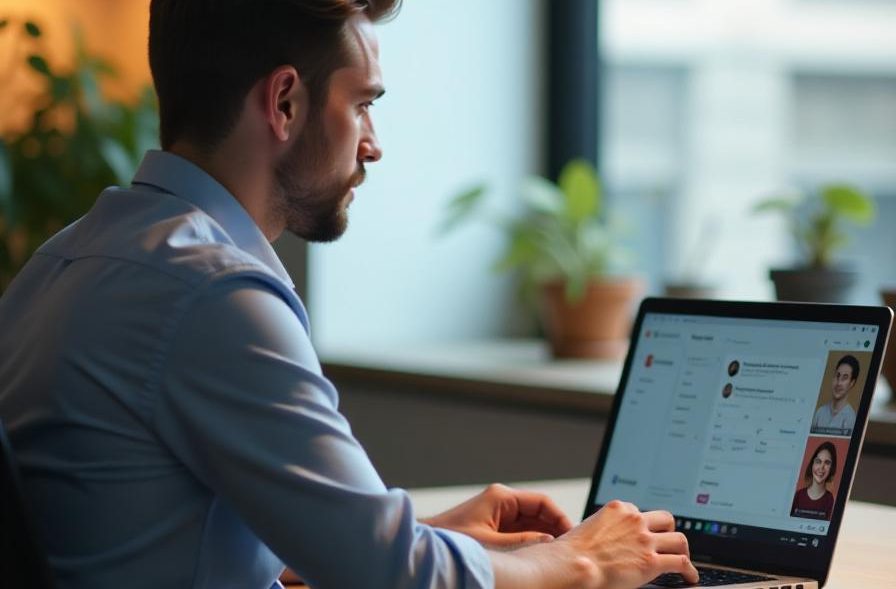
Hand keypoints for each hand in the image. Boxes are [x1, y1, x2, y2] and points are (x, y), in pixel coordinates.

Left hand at [420, 483, 572, 547]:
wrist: (428, 544)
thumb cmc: (452, 539)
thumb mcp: (492, 544)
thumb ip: (524, 541)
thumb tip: (551, 541)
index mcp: (501, 497)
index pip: (542, 502)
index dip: (560, 518)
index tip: (571, 534)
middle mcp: (502, 502)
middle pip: (539, 512)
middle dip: (555, 528)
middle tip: (569, 546)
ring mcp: (499, 514)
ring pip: (532, 523)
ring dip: (545, 536)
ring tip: (559, 552)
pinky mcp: (495, 526)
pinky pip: (521, 531)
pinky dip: (533, 541)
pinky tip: (541, 553)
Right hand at [550, 499, 697, 588]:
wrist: (573, 565)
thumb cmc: (572, 552)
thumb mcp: (587, 528)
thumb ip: (602, 529)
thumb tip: (604, 540)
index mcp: (617, 509)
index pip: (639, 512)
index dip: (642, 525)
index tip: (644, 534)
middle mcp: (634, 520)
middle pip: (665, 520)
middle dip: (668, 531)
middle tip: (667, 542)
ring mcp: (645, 540)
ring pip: (679, 539)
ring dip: (682, 550)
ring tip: (683, 559)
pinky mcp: (651, 561)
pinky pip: (681, 562)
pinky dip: (689, 570)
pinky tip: (690, 576)